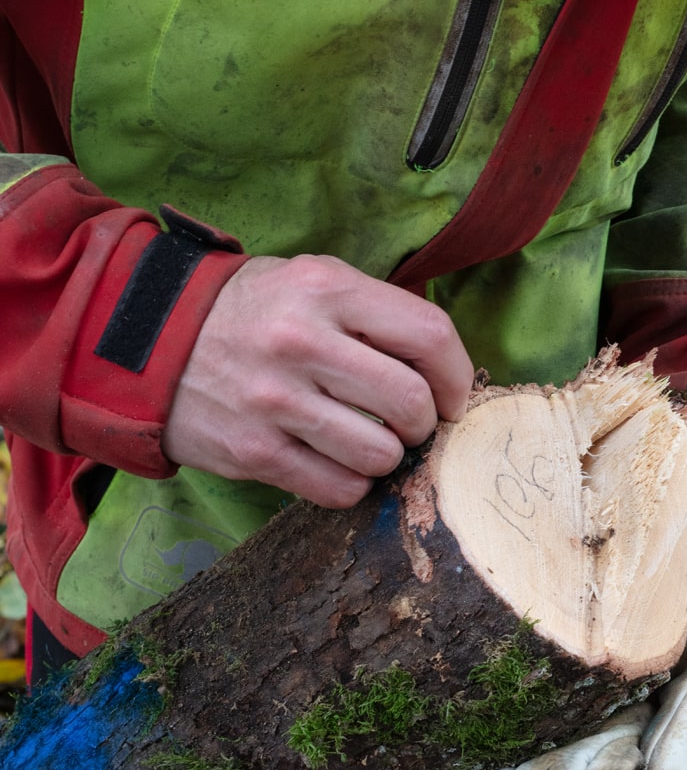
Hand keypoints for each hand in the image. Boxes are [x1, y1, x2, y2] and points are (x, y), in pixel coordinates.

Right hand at [161, 254, 472, 506]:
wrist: (148, 342)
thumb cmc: (252, 311)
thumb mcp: (312, 280)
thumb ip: (376, 312)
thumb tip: (444, 370)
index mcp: (327, 290)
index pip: (429, 336)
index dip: (456, 374)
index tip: (452, 394)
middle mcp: (302, 343)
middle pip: (411, 404)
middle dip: (424, 422)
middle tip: (408, 421)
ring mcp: (275, 401)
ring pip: (380, 455)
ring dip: (386, 455)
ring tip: (365, 438)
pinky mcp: (253, 452)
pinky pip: (339, 489)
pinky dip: (350, 482)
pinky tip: (335, 460)